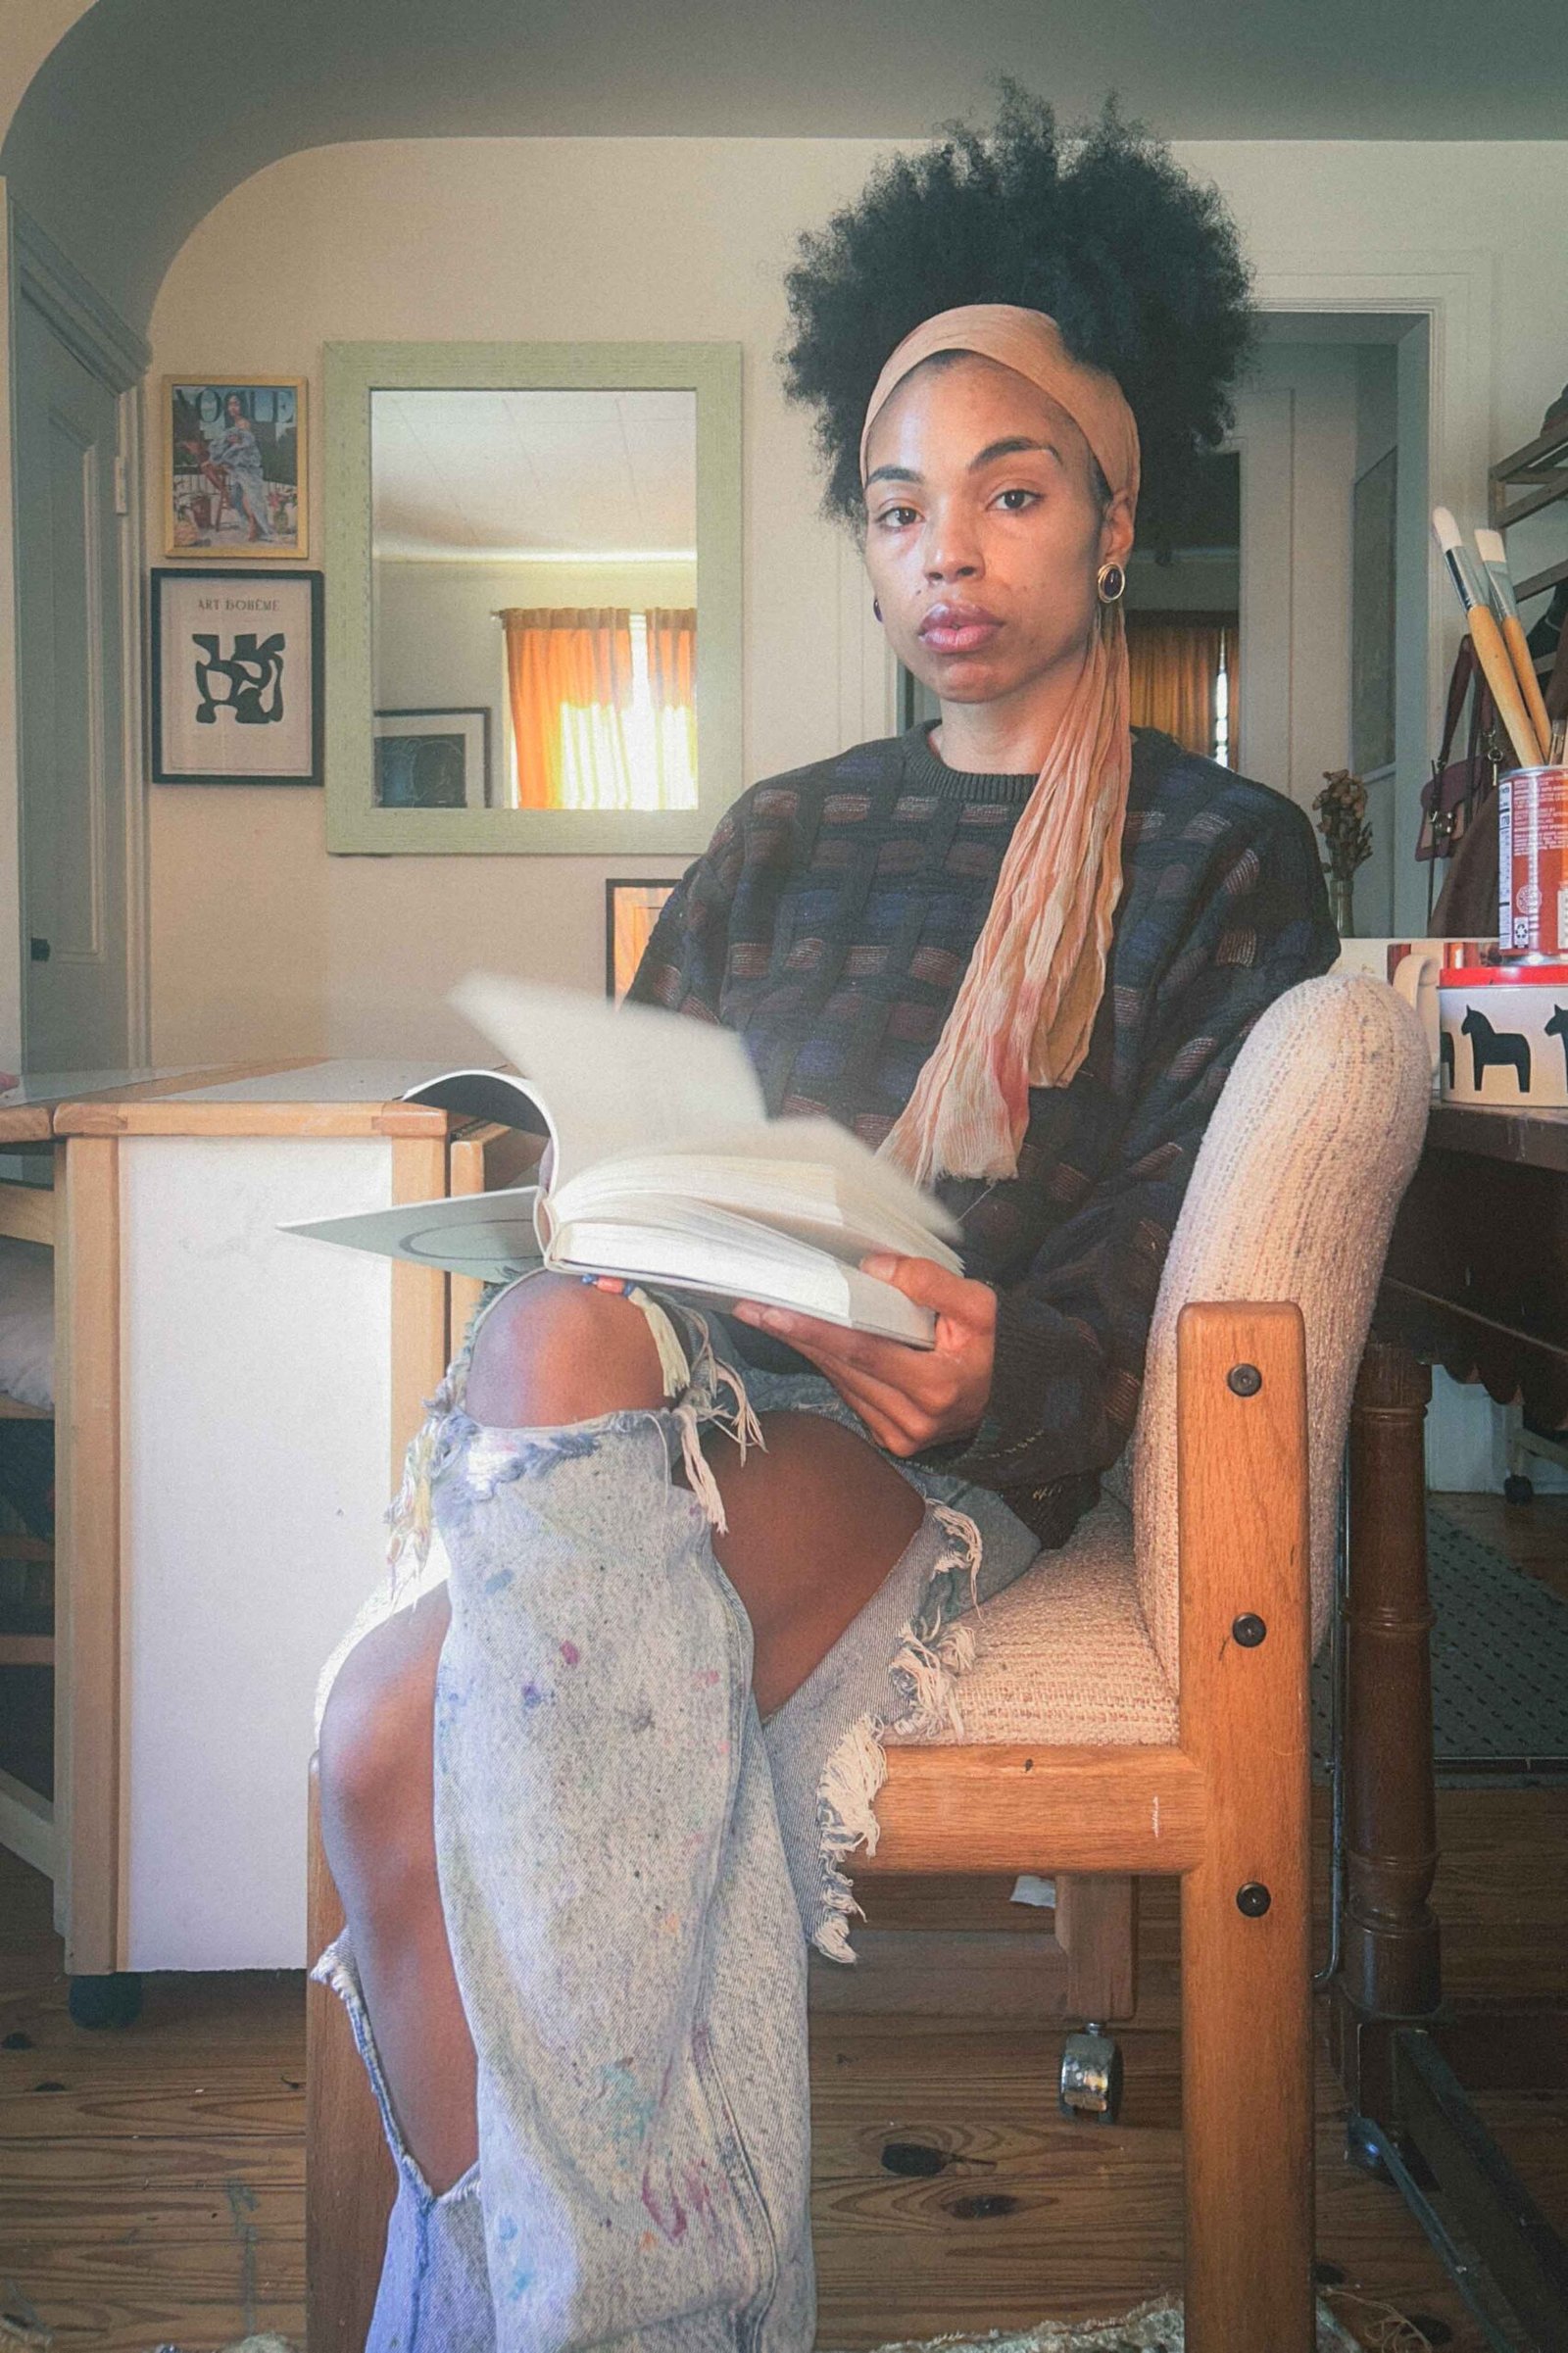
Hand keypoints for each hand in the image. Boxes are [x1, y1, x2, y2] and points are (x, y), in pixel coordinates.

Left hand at [733, 1254, 996, 1455]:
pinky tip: (815, 1342)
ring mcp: (901, 1437)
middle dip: (797, 1335)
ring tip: (774, 1317)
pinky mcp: (894, 1442)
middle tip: (752, 1306)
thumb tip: (873, 1266)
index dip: (815, 1330)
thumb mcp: (980, 1306)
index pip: (861, 1350)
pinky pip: (852, 1396)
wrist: (1017, 1398)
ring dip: (810, 1350)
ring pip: (842, 1383)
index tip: (772, 1311)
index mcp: (935, 1387)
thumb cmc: (997, 1345)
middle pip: (842, 1368)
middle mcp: (912, 1420)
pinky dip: (834, 1367)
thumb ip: (930, 1282)